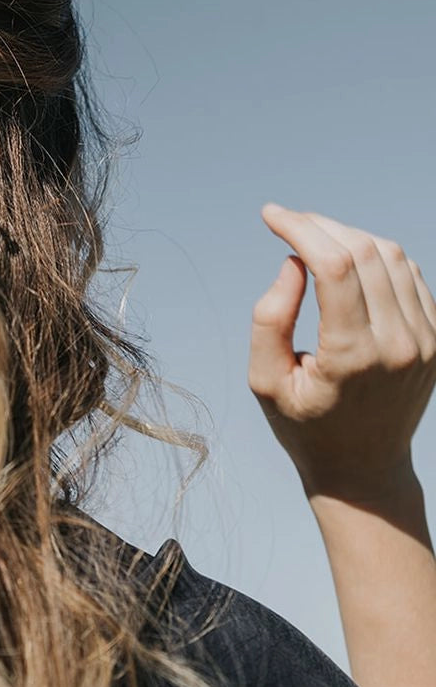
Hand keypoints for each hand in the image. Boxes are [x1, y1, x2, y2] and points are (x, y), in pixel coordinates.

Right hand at [248, 205, 435, 500]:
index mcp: (353, 356)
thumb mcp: (266, 380)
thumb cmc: (305, 425)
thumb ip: (270, 318)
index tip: (270, 215)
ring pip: (391, 255)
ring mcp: (426, 342)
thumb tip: (293, 262)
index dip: (299, 228)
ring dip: (347, 235)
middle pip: (363, 252)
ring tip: (313, 243)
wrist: (365, 471)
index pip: (334, 266)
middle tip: (286, 223)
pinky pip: (409, 273)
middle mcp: (399, 345)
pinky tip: (345, 262)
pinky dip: (375, 254)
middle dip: (319, 225)